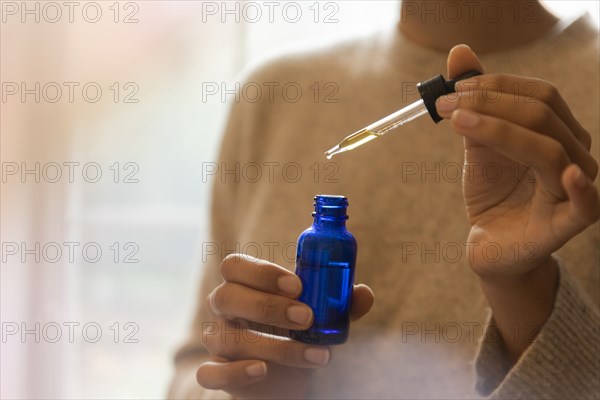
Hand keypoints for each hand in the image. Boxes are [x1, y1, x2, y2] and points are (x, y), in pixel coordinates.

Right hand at [196, 254, 373, 398]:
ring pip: (226, 337)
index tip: (297, 285)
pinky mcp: (215, 372)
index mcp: (244, 284)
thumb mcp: (322, 318)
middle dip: (267, 306)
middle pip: (226, 296)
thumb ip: (339, 305)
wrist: (286, 375)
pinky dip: (234, 372)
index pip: (235, 266)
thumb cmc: (298, 333)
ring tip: (314, 355)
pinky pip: (209, 372)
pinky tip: (262, 371)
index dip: (262, 272)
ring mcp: (217, 340)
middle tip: (306, 318)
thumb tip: (364, 294)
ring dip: (272, 345)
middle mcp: (224, 308)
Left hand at [436, 45, 598, 278]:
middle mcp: (573, 154)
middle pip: (541, 115)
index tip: (453, 87)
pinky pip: (587, 204)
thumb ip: (475, 102)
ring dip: (499, 129)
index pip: (537, 95)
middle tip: (446, 103)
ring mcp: (574, 188)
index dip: (496, 86)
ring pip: (548, 149)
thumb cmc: (493, 192)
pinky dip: (581, 188)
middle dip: (489, 103)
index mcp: (557, 132)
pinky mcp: (569, 223)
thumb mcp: (478, 142)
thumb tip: (459, 53)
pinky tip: (567, 174)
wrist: (491, 243)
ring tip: (458, 121)